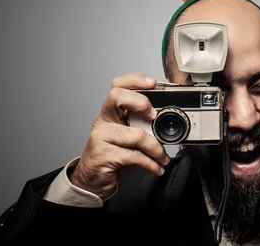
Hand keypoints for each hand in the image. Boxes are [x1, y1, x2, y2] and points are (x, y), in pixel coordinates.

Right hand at [69, 73, 169, 198]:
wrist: (92, 179)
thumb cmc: (113, 154)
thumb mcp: (127, 135)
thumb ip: (141, 123)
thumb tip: (166, 113)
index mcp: (111, 112)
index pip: (118, 86)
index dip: (135, 80)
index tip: (152, 83)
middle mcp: (104, 120)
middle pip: (117, 97)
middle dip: (140, 102)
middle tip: (154, 115)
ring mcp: (102, 137)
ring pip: (135, 134)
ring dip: (155, 147)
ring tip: (162, 156)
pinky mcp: (105, 156)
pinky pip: (135, 156)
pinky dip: (151, 163)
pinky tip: (157, 167)